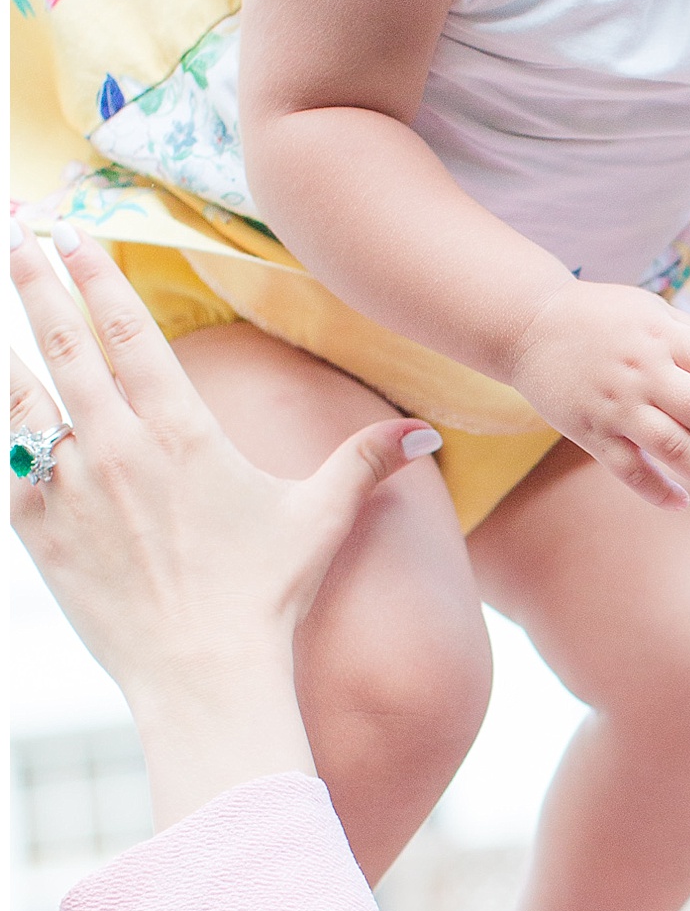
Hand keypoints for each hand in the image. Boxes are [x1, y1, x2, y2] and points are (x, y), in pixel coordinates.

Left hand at [10, 226, 438, 818]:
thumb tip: (427, 433)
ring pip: (23, 399)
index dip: (99, 276)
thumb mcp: (320, 518)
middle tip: (17, 239)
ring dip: (10, 351)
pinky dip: (3, 432)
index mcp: (182, 432)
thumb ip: (364, 462)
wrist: (205, 676)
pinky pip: (8, 466)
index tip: (74, 235)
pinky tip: (2, 412)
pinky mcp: (40, 532)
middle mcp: (117, 447)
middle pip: (64, 344)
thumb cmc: (266, 597)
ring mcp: (70, 489)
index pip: (129, 332)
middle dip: (37, 283)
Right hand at [507, 281, 689, 507]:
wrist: (526, 324)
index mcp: (663, 337)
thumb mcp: (649, 308)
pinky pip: (629, 470)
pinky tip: (681, 503)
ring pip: (673, 448)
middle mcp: (643, 371)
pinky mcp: (590, 431)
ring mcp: (616, 405)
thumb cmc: (597, 312)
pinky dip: (657, 491)